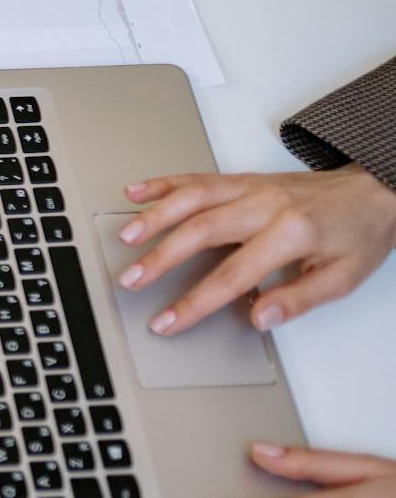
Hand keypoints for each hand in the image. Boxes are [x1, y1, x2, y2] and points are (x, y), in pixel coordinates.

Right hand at [115, 166, 395, 335]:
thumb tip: (260, 316)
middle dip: (161, 258)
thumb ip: (299, 299)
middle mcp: (265, 204)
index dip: (197, 301)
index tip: (169, 320)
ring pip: (192, 198)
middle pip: (202, 231)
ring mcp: (250, 187)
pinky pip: (196, 177)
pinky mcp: (242, 179)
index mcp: (292, 233)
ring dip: (155, 216)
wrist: (375, 190)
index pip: (234, 275)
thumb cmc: (359, 233)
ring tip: (126, 237)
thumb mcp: (343, 277)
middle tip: (132, 280)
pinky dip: (163, 183)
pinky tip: (136, 192)